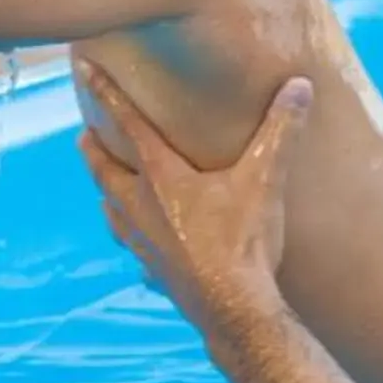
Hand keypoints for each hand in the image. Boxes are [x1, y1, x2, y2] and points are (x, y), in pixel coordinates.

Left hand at [78, 59, 308, 342]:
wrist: (235, 311)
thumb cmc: (245, 242)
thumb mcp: (266, 180)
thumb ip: (281, 130)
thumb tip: (299, 84)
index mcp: (162, 177)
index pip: (127, 124)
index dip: (105, 94)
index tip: (83, 71)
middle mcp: (142, 207)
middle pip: (105, 172)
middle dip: (93, 150)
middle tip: (83, 136)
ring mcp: (143, 244)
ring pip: (112, 213)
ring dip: (106, 196)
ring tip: (104, 191)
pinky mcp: (155, 274)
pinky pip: (136, 255)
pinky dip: (134, 245)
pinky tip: (141, 253)